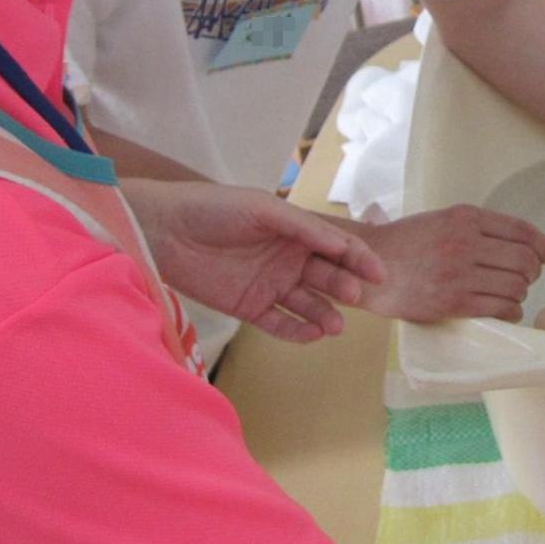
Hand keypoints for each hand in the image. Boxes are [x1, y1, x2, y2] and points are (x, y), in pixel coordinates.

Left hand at [122, 179, 385, 343]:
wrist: (165, 231)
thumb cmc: (215, 209)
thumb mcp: (262, 209)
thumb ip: (302, 227)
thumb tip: (340, 244)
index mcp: (297, 231)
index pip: (337, 246)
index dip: (360, 258)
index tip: (379, 274)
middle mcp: (289, 259)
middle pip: (327, 277)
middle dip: (345, 286)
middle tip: (355, 296)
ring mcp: (271, 285)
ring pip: (309, 304)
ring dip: (326, 314)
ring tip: (336, 326)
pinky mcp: (250, 307)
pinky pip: (280, 323)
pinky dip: (298, 330)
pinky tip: (313, 335)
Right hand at [356, 205, 544, 323]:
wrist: (368, 267)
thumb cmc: (405, 243)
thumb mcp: (442, 220)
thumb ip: (477, 228)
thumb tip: (520, 244)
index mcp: (465, 217)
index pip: (521, 230)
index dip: (544, 245)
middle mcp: (466, 242)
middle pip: (524, 260)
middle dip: (532, 272)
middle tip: (526, 279)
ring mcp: (460, 273)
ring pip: (516, 285)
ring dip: (520, 293)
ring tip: (510, 294)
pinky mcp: (453, 301)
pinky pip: (501, 307)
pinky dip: (512, 311)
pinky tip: (506, 309)